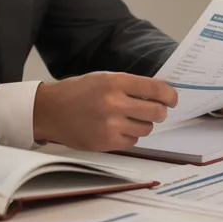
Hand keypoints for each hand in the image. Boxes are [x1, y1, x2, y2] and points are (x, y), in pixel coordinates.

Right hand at [32, 72, 177, 150]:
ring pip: (146, 129)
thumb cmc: (77, 92)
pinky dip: (129, 136)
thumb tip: (158, 93)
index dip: (169, 95)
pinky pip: (133, 142)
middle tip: (155, 111)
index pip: (155, 89)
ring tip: (128, 119)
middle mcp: (114, 103)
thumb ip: (129, 85)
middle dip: (159, 112)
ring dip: (143, 124)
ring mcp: (110, 125)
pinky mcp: (106, 142)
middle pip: (156, 112)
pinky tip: (117, 129)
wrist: (50, 111)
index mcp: (115, 82)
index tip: (173, 99)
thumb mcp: (103, 78)